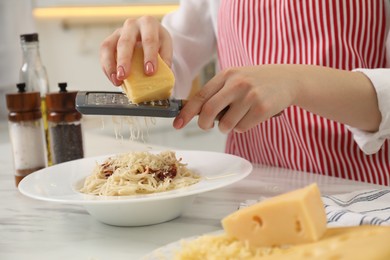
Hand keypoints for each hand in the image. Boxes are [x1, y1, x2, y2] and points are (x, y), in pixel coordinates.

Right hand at [100, 16, 172, 85]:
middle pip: (125, 41)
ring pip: (108, 46)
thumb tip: (164, 77)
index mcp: (149, 24)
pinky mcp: (110, 41)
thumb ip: (165, 60)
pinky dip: (107, 68)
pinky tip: (114, 79)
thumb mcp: (165, 47)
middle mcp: (132, 25)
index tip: (149, 72)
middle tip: (124, 75)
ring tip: (117, 80)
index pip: (149, 39)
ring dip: (110, 65)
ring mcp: (118, 33)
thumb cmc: (157, 42)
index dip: (149, 56)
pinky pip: (103, 54)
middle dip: (124, 60)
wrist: (149, 34)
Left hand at [173, 65, 299, 133]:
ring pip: (226, 124)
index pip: (200, 96)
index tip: (177, 124)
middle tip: (208, 126)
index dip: (186, 112)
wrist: (287, 79)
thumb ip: (217, 93)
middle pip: (209, 111)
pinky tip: (251, 116)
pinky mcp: (262, 108)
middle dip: (204, 124)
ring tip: (238, 116)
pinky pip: (242, 128)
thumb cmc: (256, 82)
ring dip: (227, 127)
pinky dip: (242, 127)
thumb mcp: (235, 79)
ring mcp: (250, 96)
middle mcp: (237, 83)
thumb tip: (196, 114)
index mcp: (226, 75)